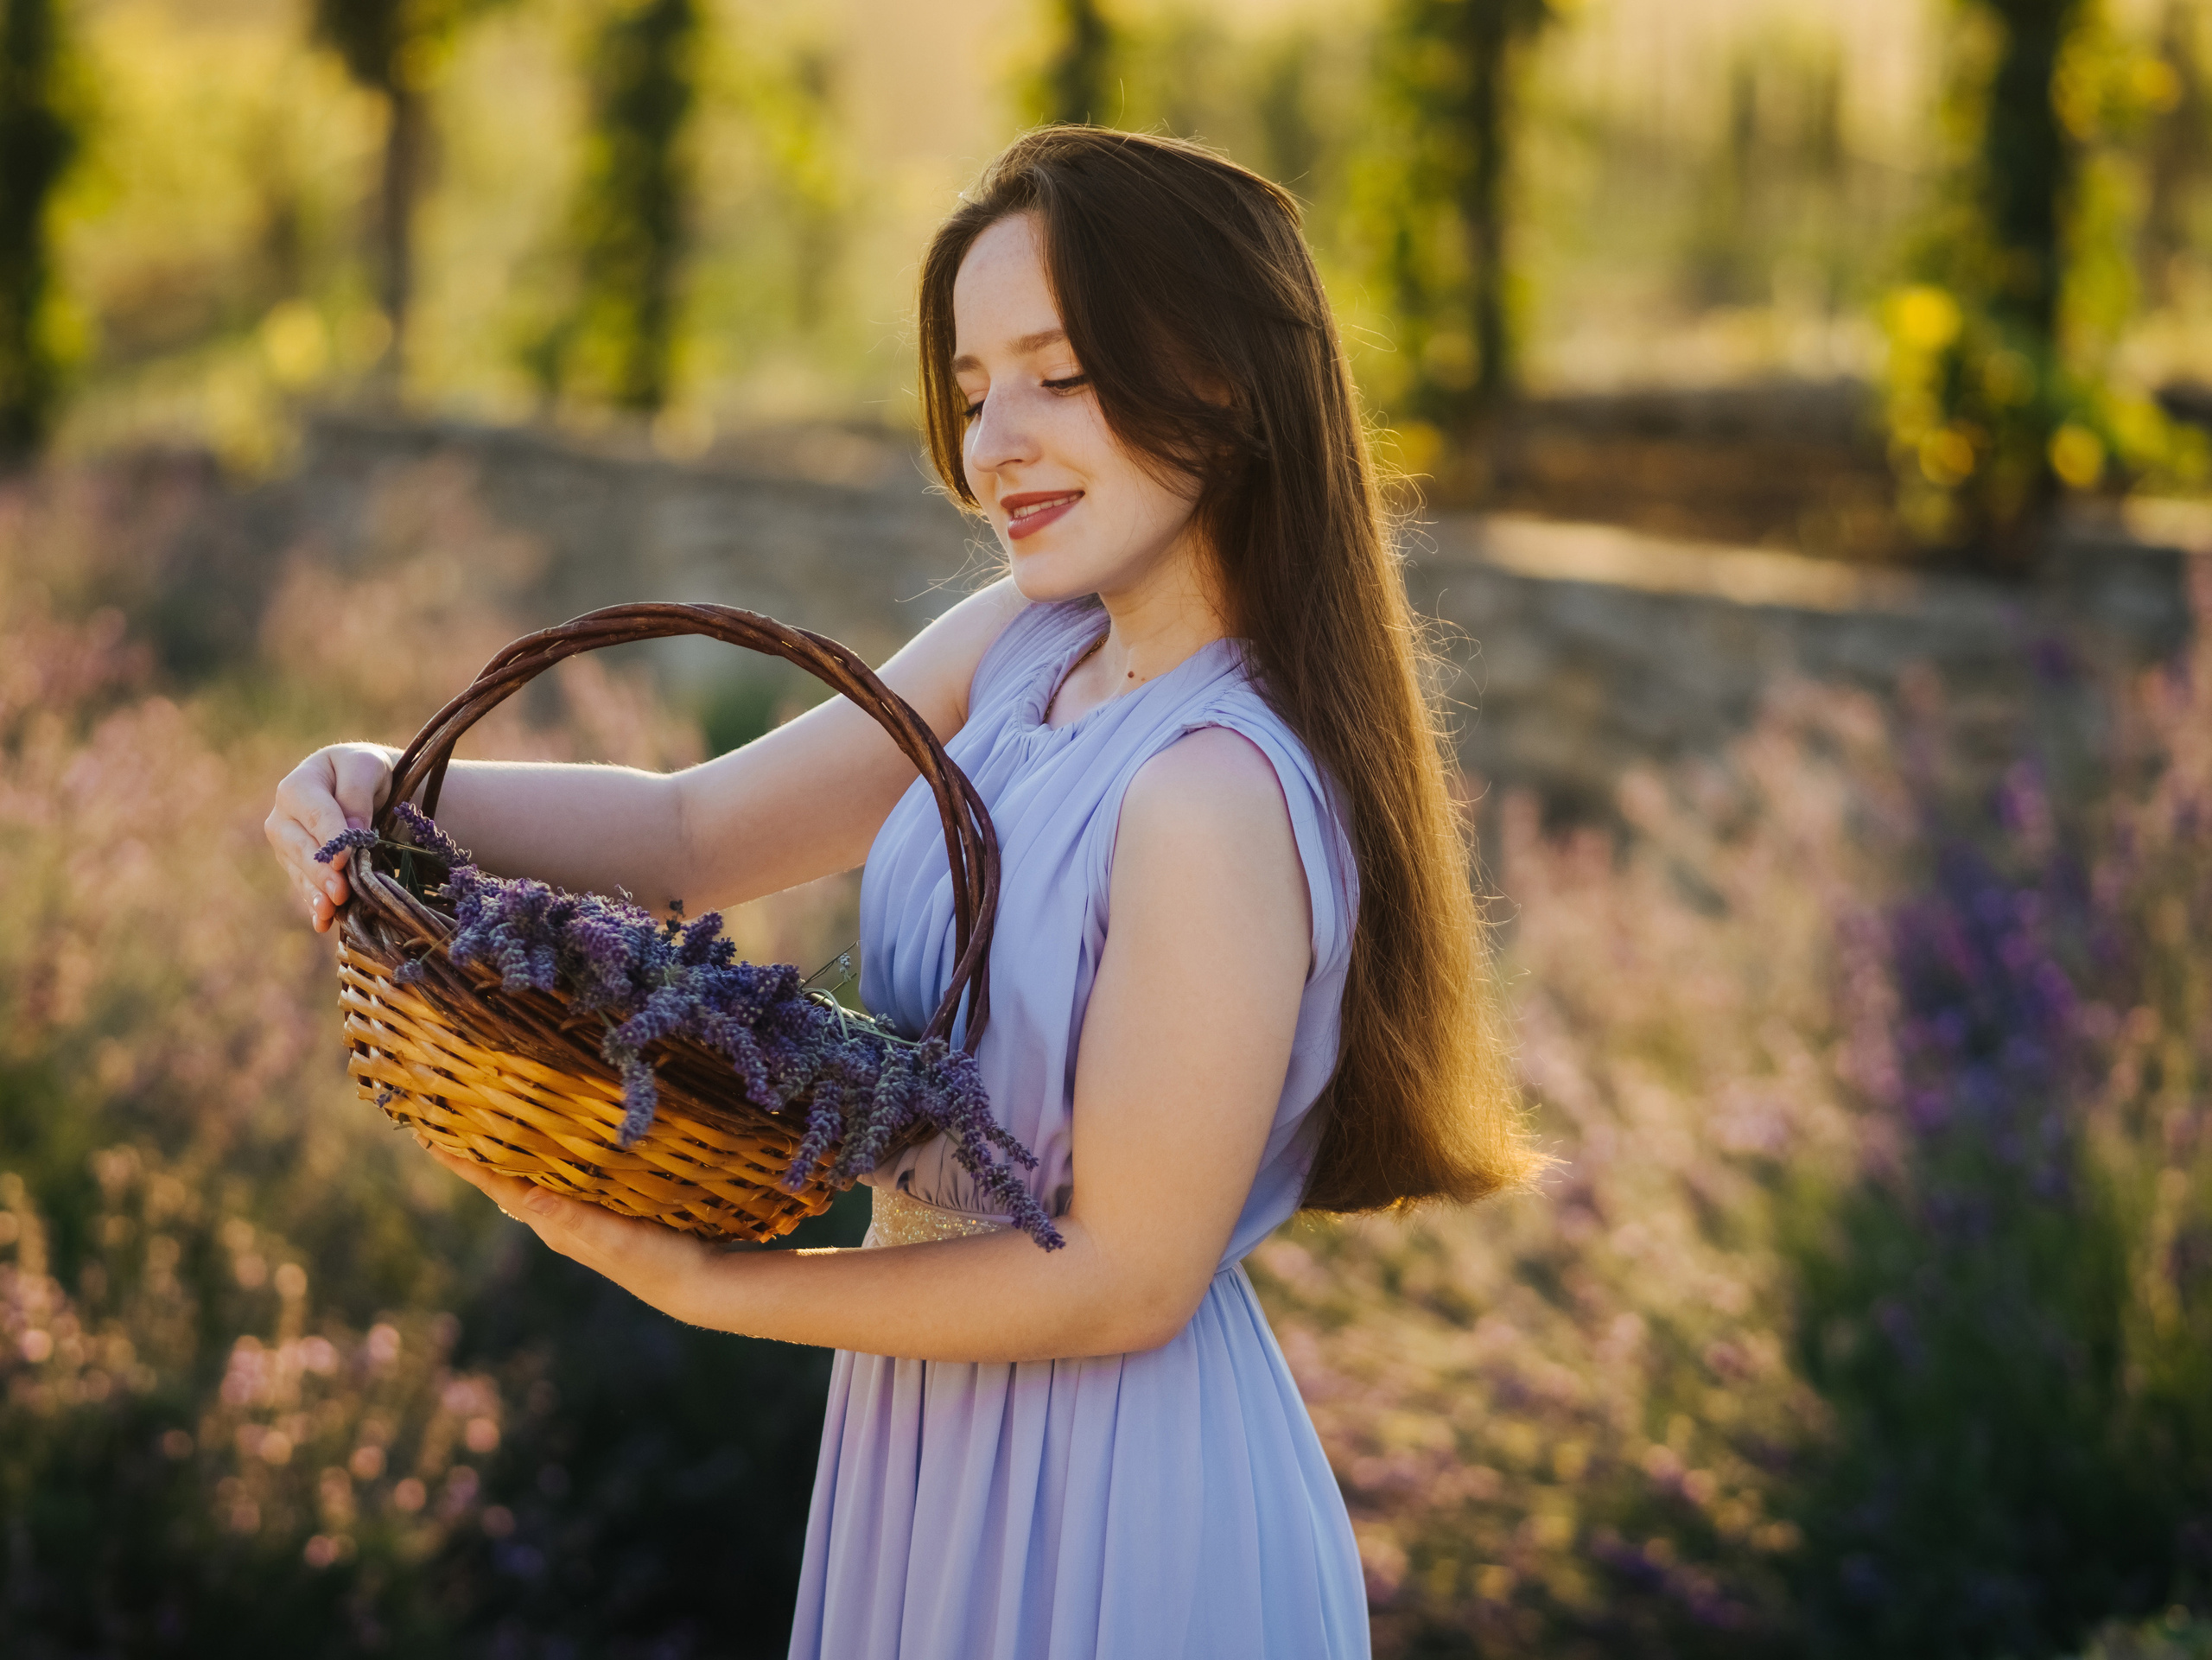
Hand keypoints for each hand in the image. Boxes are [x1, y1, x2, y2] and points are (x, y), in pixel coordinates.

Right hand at [264, 743, 395, 932]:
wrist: (363, 785)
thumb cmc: (365, 771)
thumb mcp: (367, 767)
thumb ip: (357, 793)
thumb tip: (352, 832)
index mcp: (299, 785)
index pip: (315, 813)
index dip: (330, 837)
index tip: (344, 860)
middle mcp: (284, 816)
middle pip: (299, 846)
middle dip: (320, 871)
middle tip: (340, 893)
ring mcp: (288, 844)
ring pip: (299, 871)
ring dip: (315, 893)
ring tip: (330, 912)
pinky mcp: (297, 866)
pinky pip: (304, 886)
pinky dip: (314, 904)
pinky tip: (324, 922)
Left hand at [422, 1139, 721, 1324]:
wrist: (694, 1283)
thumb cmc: (656, 1260)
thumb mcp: (615, 1238)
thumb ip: (572, 1217)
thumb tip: (524, 1195)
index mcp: (553, 1225)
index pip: (497, 1188)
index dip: (463, 1163)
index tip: (428, 1136)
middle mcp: (557, 1220)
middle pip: (503, 1180)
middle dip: (475, 1150)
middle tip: (447, 1114)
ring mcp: (578, 1215)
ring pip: (529, 1177)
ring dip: (505, 1151)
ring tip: (484, 1119)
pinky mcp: (600, 1210)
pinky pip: (558, 1176)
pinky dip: (542, 1155)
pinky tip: (546, 1139)